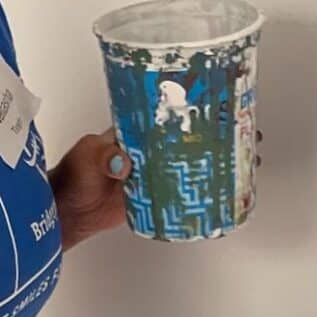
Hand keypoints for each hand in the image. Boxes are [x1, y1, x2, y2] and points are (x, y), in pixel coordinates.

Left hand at [51, 126, 268, 248]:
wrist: (67, 211)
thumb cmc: (72, 177)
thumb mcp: (87, 157)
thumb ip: (104, 157)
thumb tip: (124, 162)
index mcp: (137, 132)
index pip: (173, 114)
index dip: (199, 109)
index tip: (225, 105)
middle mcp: (151, 150)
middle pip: (192, 139)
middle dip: (221, 136)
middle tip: (249, 136)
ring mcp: (155, 175)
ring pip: (193, 165)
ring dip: (219, 164)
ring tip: (247, 163)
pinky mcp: (156, 199)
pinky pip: (185, 193)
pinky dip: (204, 193)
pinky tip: (224, 194)